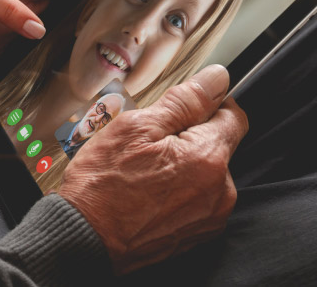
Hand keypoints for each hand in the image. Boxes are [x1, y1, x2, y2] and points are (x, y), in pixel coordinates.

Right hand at [58, 65, 247, 274]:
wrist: (83, 238)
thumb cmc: (103, 185)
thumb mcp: (137, 127)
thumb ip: (184, 101)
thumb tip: (217, 78)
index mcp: (208, 158)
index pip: (233, 116)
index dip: (207, 106)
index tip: (180, 111)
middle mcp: (219, 192)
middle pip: (218, 146)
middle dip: (189, 138)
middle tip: (149, 144)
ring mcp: (209, 218)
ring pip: (205, 173)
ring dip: (183, 165)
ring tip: (144, 171)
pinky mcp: (196, 235)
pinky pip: (196, 200)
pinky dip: (177, 191)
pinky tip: (147, 192)